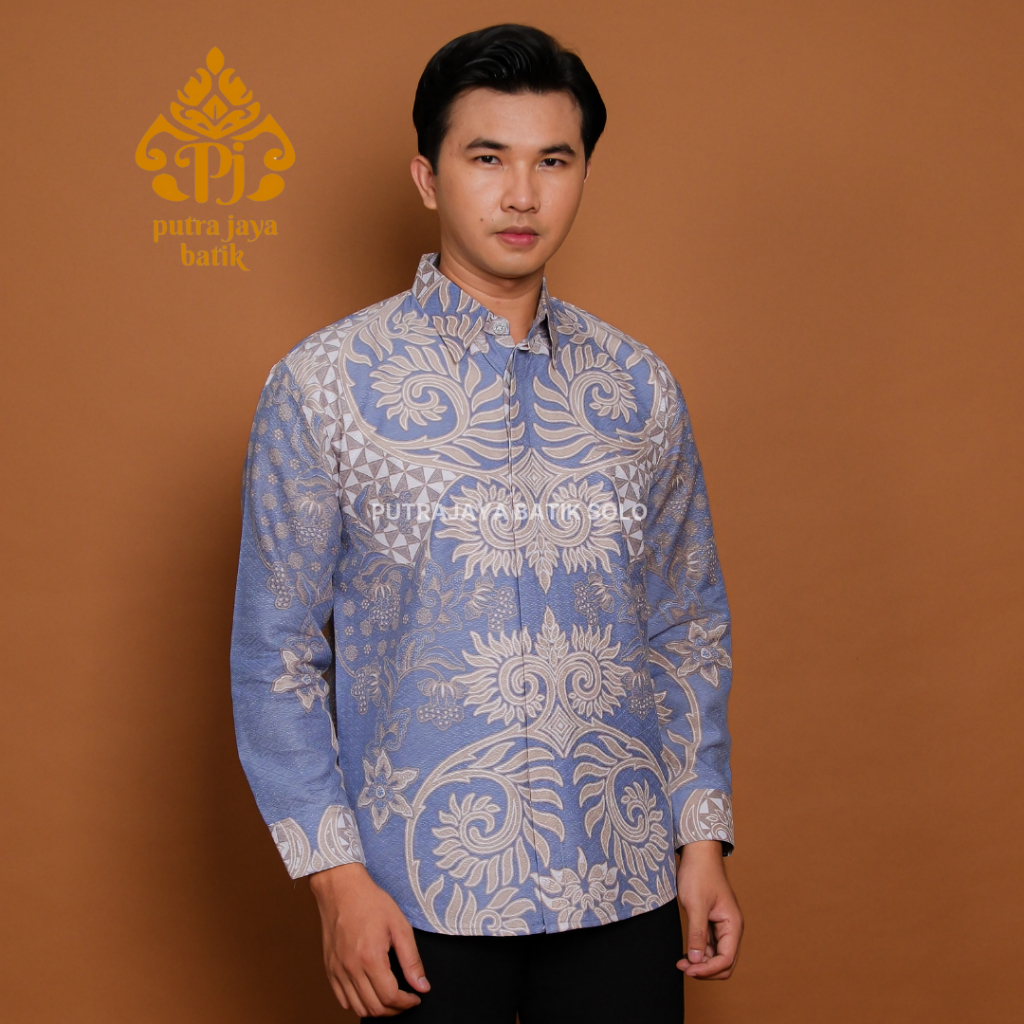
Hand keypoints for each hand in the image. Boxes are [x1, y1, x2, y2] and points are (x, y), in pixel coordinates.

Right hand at [309, 862, 430, 1016]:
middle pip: (374, 1008)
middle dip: (395, 1009)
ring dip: (377, 1009)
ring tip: (390, 997)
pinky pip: (342, 1000)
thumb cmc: (370, 902)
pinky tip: (369, 992)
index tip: (416, 997)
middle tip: (406, 999)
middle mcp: (351, 969)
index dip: (407, 1003)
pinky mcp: (330, 969)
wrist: (341, 889)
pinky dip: (358, 1004)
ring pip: (358, 1008)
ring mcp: (337, 971)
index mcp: (371, 958)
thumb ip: (411, 959)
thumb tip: (422, 986)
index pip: (390, 997)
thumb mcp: (399, 925)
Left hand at [675, 840, 742, 979]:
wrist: (697, 854)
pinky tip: (685, 953)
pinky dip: (699, 953)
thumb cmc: (699, 874)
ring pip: (716, 956)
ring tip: (681, 962)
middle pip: (724, 963)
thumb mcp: (696, 905)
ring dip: (701, 963)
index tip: (688, 969)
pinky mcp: (712, 922)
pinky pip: (709, 946)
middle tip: (682, 967)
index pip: (726, 960)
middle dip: (705, 970)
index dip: (708, 969)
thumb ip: (697, 934)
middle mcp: (731, 928)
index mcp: (733, 925)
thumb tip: (696, 962)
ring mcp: (722, 926)